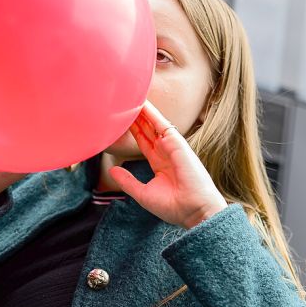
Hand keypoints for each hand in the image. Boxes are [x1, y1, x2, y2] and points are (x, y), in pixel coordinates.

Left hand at [109, 100, 227, 228]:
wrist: (193, 211)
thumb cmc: (173, 207)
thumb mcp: (143, 193)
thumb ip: (127, 181)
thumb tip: (112, 170)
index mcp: (160, 164)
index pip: (144, 142)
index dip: (133, 130)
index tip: (121, 120)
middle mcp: (166, 153)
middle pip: (148, 129)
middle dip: (137, 116)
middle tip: (124, 102)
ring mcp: (172, 147)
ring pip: (154, 123)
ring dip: (142, 111)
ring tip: (130, 95)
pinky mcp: (177, 143)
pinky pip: (162, 124)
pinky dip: (152, 113)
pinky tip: (142, 103)